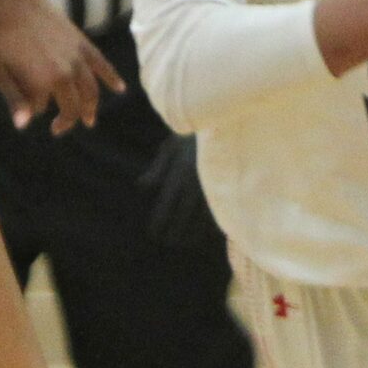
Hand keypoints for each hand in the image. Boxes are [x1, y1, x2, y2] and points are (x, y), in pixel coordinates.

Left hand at [0, 0, 124, 133]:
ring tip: (89, 120)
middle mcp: (65, 73)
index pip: (42, 108)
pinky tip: (120, 89)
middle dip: (66, 119)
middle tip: (58, 129)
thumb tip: (24, 126)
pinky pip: (102, 65)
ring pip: (91, 91)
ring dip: (91, 108)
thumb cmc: (1, 37)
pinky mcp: (82, 43)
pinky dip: (112, 78)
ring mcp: (77, 57)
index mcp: (43, 82)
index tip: (24, 102)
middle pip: (72, 106)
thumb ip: (14, 100)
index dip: (32, 108)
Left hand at [139, 133, 212, 247]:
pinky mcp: (226, 190)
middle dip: (174, 233)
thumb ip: (156, 169)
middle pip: (182, 218)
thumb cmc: (191, 135)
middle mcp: (194, 186)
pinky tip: (206, 232)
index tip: (154, 233)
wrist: (222, 124)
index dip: (159, 223)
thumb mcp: (170, 147)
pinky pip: (218, 212)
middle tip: (168, 243)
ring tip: (185, 242)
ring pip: (201, 220)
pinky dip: (211, 225)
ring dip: (193, 234)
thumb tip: (142, 186)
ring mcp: (211, 190)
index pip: (165, 207)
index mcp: (178, 176)